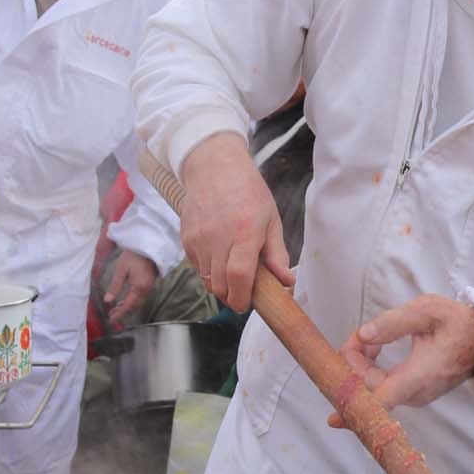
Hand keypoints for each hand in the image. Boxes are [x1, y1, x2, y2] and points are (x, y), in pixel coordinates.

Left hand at [104, 250, 158, 326]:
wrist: (149, 247)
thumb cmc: (133, 256)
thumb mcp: (121, 269)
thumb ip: (115, 286)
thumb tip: (108, 300)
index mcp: (138, 287)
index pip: (128, 305)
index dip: (119, 314)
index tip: (111, 321)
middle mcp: (146, 290)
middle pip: (134, 307)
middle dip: (123, 312)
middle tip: (111, 316)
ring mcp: (149, 288)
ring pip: (138, 303)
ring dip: (127, 308)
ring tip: (115, 310)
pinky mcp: (149, 285)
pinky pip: (141, 298)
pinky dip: (132, 302)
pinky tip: (125, 301)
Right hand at [180, 132, 293, 312]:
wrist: (214, 167)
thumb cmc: (248, 191)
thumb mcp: (271, 219)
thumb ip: (277, 254)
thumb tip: (286, 283)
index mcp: (245, 232)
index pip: (239, 276)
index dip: (242, 297)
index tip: (247, 305)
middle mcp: (218, 237)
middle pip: (220, 285)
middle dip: (232, 296)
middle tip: (244, 291)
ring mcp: (199, 239)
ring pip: (207, 280)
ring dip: (220, 284)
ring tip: (232, 270)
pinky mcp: (186, 239)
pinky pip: (197, 267)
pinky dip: (208, 270)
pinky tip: (219, 255)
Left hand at [331, 295, 473, 416]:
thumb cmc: (459, 323)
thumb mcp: (428, 311)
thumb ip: (394, 322)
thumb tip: (364, 334)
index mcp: (418, 377)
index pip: (381, 402)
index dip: (355, 406)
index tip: (334, 408)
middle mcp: (414, 394)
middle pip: (369, 390)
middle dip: (353, 363)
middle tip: (361, 333)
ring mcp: (414, 396)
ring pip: (374, 389)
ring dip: (361, 365)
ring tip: (370, 337)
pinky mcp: (413, 392)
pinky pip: (382, 387)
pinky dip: (370, 370)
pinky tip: (374, 348)